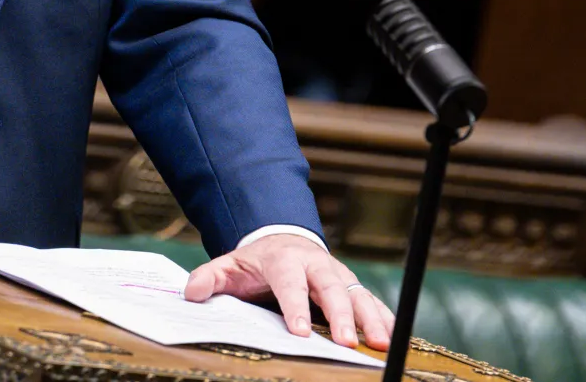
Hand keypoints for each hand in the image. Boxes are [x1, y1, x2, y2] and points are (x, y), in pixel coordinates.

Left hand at [183, 233, 392, 352]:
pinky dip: (385, 318)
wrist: (282, 240)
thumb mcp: (228, 265)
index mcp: (284, 260)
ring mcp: (338, 275)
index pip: (290, 283)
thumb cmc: (255, 261)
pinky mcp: (352, 286)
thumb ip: (209, 277)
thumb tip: (191, 293)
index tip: (299, 333)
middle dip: (340, 315)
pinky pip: (372, 301)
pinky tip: (394, 339)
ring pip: (358, 294)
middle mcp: (317, 265)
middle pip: (332, 287)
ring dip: (371, 318)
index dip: (295, 306)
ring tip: (380, 343)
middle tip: (346, 342)